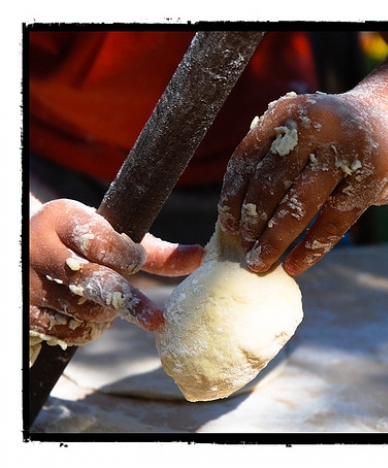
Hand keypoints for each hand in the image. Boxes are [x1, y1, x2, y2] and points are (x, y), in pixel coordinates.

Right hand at [29, 198, 203, 345]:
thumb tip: (201, 256)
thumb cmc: (80, 242)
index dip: (129, 256)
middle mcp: (40, 248)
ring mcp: (28, 281)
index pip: (105, 242)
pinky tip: (87, 316)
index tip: (135, 259)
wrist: (23, 250)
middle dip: (131, 302)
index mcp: (63, 219)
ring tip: (107, 301)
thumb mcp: (111, 238)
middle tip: (156, 319)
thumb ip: (156, 252)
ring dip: (107, 315)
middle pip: (95, 282)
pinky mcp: (23, 310)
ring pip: (83, 311)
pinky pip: (66, 332)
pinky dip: (87, 330)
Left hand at [218, 91, 387, 274]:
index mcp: (290, 112)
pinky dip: (311, 248)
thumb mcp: (303, 128)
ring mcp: (345, 152)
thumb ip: (275, 157)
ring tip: (260, 262)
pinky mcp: (370, 179)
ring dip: (275, 239)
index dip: (233, 196)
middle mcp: (315, 127)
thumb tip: (239, 215)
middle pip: (271, 183)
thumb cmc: (336, 134)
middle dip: (252, 222)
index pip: (248, 158)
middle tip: (243, 249)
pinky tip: (294, 265)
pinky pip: (333, 222)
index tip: (227, 225)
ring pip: (299, 206)